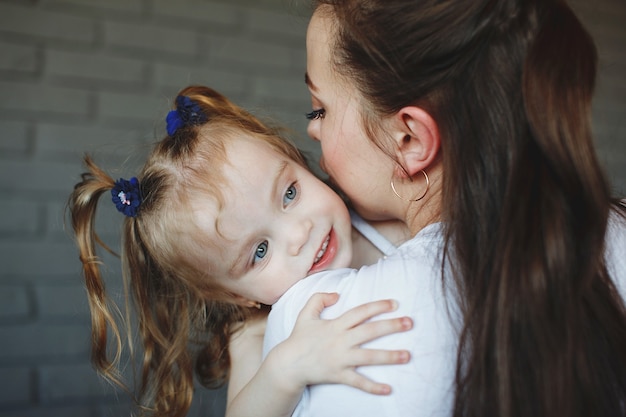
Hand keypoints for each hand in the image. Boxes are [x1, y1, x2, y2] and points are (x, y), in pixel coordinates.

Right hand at [270, 292, 412, 394]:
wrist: (288, 365)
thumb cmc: (299, 338)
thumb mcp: (305, 314)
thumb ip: (319, 299)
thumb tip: (337, 294)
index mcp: (335, 325)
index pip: (360, 312)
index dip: (378, 306)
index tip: (395, 303)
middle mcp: (340, 340)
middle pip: (370, 332)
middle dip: (391, 326)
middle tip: (410, 323)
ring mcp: (340, 359)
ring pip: (368, 357)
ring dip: (389, 356)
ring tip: (408, 355)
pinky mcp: (338, 375)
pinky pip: (358, 382)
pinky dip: (373, 387)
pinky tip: (388, 389)